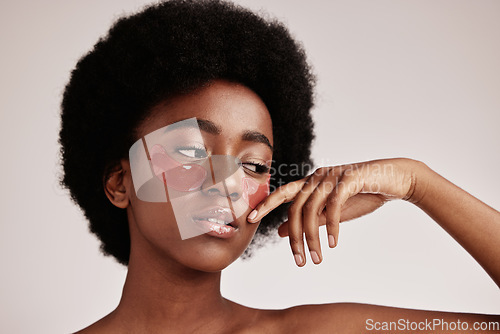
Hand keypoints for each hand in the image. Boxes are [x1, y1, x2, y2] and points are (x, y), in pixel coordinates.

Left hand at [247, 158, 417, 265]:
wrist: (396, 180)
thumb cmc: (364, 195)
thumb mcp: (332, 212)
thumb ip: (309, 220)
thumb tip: (281, 232)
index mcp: (311, 182)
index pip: (283, 193)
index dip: (266, 205)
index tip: (250, 220)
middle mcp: (318, 176)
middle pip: (295, 207)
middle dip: (295, 237)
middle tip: (299, 261)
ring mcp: (333, 175)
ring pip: (312, 209)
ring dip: (312, 237)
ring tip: (316, 258)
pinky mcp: (349, 178)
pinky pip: (334, 205)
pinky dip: (332, 226)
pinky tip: (333, 243)